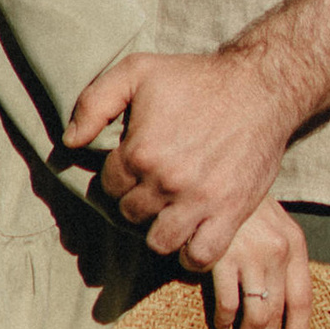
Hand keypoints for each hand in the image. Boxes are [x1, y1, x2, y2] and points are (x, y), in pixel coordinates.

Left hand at [64, 46, 293, 270]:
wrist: (260, 88)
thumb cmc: (196, 78)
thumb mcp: (137, 71)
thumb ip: (94, 102)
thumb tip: (69, 142)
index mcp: (140, 150)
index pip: (109, 185)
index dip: (119, 175)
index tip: (136, 165)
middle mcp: (167, 182)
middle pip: (132, 215)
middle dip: (138, 201)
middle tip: (154, 185)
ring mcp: (199, 202)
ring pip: (160, 242)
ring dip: (160, 229)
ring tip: (169, 211)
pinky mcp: (230, 215)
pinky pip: (200, 257)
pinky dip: (191, 254)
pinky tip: (191, 234)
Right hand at [204, 202, 311, 328]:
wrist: (214, 172)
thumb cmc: (242, 205)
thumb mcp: (271, 224)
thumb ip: (279, 259)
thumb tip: (277, 308)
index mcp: (294, 244)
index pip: (303, 300)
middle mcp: (277, 251)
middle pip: (277, 313)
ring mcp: (250, 254)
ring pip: (255, 315)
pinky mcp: (221, 256)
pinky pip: (227, 302)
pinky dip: (223, 319)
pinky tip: (219, 326)